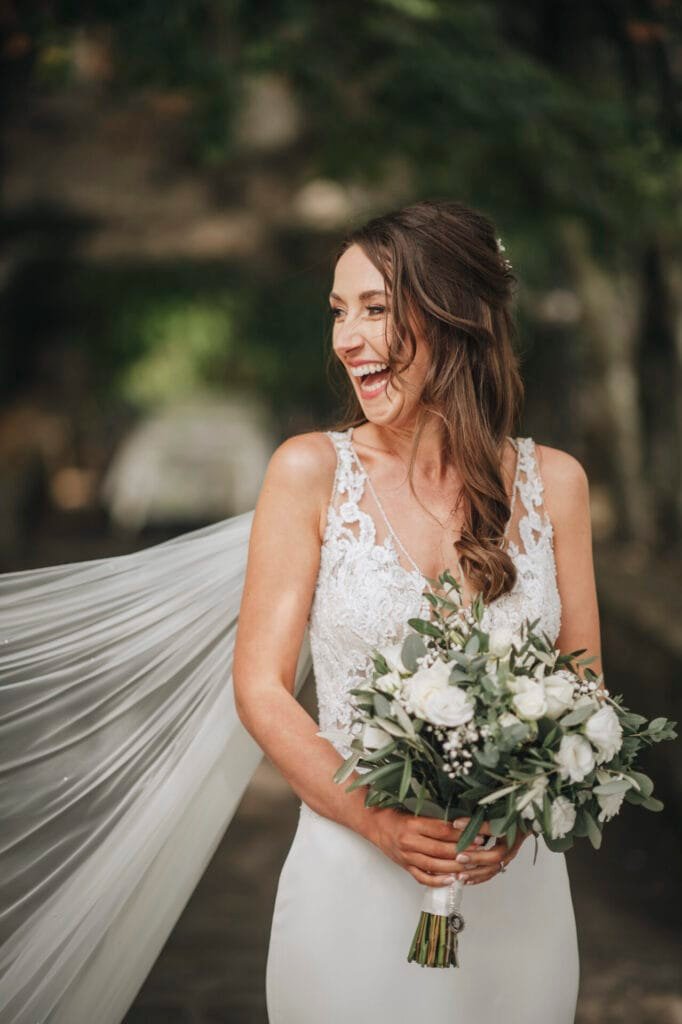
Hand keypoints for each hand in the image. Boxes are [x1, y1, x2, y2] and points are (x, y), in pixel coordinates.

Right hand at [366, 808, 490, 887]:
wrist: (373, 824)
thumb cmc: (394, 814)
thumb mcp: (413, 811)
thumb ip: (434, 818)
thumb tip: (460, 823)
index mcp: (412, 824)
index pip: (442, 830)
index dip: (461, 833)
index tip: (477, 833)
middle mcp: (409, 842)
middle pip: (441, 849)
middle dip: (463, 850)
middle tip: (479, 850)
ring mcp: (407, 857)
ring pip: (435, 866)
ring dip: (454, 867)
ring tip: (470, 866)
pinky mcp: (405, 866)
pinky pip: (423, 877)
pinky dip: (437, 881)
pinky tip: (451, 880)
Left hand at [446, 816, 528, 885]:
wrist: (524, 824)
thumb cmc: (509, 816)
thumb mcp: (496, 813)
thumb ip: (479, 816)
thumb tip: (459, 820)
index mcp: (510, 830)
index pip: (493, 829)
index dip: (476, 827)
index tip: (457, 824)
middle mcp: (510, 846)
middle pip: (495, 856)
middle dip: (476, 858)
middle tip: (459, 857)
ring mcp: (508, 856)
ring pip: (493, 868)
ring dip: (476, 873)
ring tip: (460, 875)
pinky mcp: (503, 863)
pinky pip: (491, 873)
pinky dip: (479, 878)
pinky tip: (466, 880)